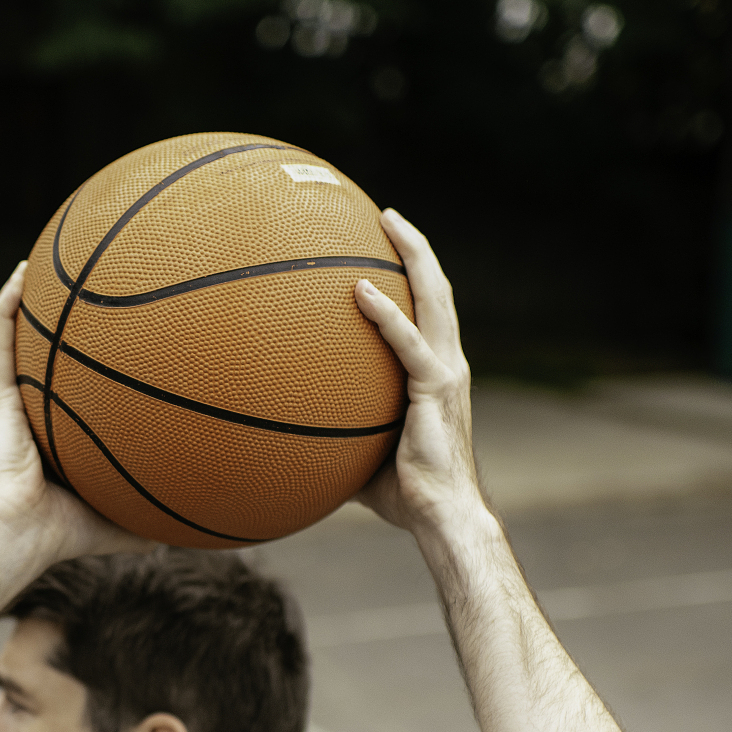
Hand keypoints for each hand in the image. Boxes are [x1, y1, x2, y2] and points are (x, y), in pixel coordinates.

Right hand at [0, 261, 147, 561]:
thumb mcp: (124, 521)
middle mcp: (33, 412)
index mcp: (59, 436)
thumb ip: (158, 520)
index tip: (124, 337)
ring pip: (19, 339)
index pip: (76, 391)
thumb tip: (212, 530)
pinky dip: (6, 304)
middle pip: (49, 357)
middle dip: (62, 324)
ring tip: (46, 262)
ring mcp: (11, 401)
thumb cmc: (65, 533)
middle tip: (88, 287)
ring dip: (30, 300)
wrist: (20, 533)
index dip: (93, 366)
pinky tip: (22, 273)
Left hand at [352, 211, 483, 532]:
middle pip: (437, 290)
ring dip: (413, 257)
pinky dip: (386, 315)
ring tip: (386, 223)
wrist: (439, 516)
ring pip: (434, 300)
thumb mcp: (360, 454)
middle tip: (386, 215)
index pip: (427, 312)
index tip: (385, 245)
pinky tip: (359, 292)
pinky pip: (408, 343)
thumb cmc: (403, 492)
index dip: (412, 275)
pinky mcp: (435, 390)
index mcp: (435, 372)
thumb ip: (334, 430)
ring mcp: (445, 373)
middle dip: (415, 248)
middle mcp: (447, 363)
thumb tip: (284, 430)